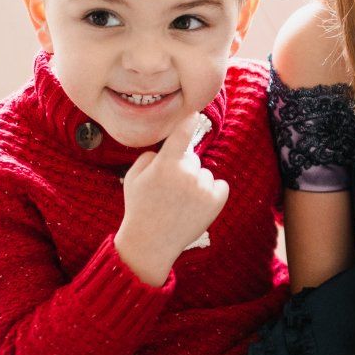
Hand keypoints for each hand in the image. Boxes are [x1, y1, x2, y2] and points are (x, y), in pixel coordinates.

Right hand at [116, 115, 227, 284]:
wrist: (151, 242)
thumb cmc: (140, 207)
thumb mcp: (134, 176)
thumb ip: (150, 155)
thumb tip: (168, 146)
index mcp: (165, 164)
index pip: (183, 132)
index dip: (190, 119)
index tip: (196, 111)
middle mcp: (187, 174)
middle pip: (191, 158)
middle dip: (182, 168)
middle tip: (168, 190)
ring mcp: (204, 188)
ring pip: (204, 172)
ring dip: (196, 182)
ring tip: (179, 202)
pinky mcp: (217, 201)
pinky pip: (219, 185)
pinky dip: (212, 191)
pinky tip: (196, 205)